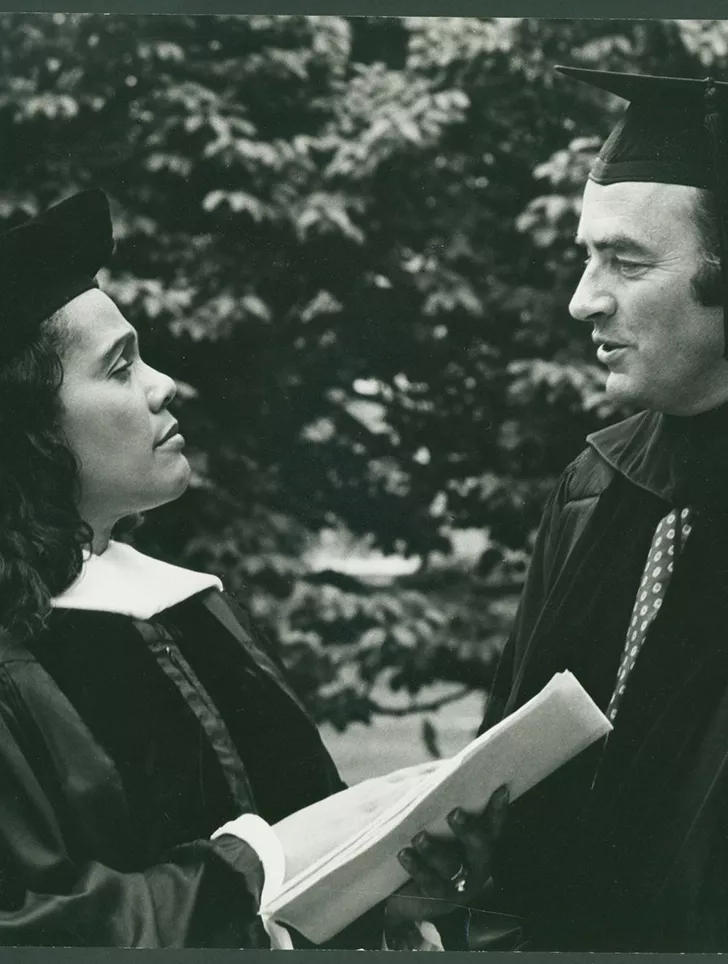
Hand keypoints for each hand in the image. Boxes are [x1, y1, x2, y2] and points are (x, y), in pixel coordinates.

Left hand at [385, 783, 508, 923]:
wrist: (393, 877)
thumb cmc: (416, 830)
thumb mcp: (425, 807)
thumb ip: (435, 789)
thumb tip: (440, 771)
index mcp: (478, 837)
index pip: (492, 821)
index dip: (499, 808)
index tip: (500, 789)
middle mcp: (475, 862)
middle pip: (480, 846)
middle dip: (469, 830)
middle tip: (454, 813)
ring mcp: (459, 882)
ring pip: (452, 866)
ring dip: (435, 851)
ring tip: (419, 837)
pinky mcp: (437, 897)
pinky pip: (430, 883)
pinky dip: (417, 867)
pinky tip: (404, 853)